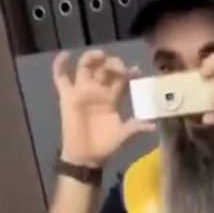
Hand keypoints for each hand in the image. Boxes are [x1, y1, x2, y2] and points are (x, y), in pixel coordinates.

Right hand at [53, 50, 154, 167]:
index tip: (135, 71)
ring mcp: (82, 92)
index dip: (128, 72)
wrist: (86, 158)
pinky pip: (60, 77)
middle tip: (118, 67)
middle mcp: (98, 90)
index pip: (121, 79)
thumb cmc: (105, 145)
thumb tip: (154, 126)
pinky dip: (59, 65)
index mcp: (113, 98)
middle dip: (112, 63)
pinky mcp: (67, 96)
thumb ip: (136, 127)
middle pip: (104, 68)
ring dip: (92, 57)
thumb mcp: (123, 135)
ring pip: (85, 66)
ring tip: (99, 56)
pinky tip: (65, 54)